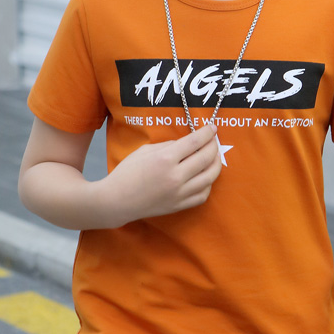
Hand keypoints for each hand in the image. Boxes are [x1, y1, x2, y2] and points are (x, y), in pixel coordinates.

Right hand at [104, 124, 221, 224]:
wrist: (117, 201)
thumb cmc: (127, 172)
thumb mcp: (145, 150)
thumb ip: (168, 145)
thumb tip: (187, 143)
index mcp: (165, 159)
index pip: (195, 142)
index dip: (207, 132)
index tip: (212, 127)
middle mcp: (176, 176)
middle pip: (206, 158)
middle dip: (214, 145)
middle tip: (214, 140)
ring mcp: (179, 193)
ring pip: (210, 177)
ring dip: (216, 164)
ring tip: (214, 157)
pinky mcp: (179, 206)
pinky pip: (203, 195)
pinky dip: (208, 184)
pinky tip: (205, 177)